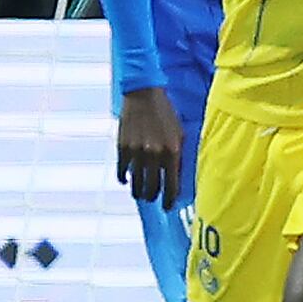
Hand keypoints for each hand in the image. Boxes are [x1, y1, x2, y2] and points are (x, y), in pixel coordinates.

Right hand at [116, 86, 183, 207]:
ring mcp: (136, 151)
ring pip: (136, 183)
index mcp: (172, 152)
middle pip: (152, 188)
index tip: (167, 206)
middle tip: (153, 198)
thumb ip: (179, 157)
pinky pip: (122, 171)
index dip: (169, 200)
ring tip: (139, 193)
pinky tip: (126, 179)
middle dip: (153, 197)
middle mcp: (154, 154)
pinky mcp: (122, 147)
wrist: (144, 94)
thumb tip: (177, 180)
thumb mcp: (180, 134)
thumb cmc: (166, 113)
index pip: (171, 186)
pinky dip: (124, 178)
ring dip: (138, 192)